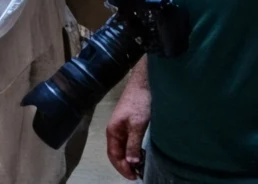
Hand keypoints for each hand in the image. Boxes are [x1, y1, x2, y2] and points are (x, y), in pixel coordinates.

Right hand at [106, 63, 150, 178]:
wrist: (145, 83)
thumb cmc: (139, 103)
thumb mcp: (137, 125)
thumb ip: (133, 144)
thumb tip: (131, 163)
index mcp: (113, 131)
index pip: (113, 155)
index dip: (122, 168)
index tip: (134, 177)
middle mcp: (114, 130)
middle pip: (116, 152)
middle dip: (125, 165)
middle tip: (137, 174)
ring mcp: (121, 126)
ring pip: (122, 147)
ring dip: (129, 158)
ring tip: (140, 166)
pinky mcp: (129, 123)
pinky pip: (128, 141)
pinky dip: (133, 150)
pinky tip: (141, 153)